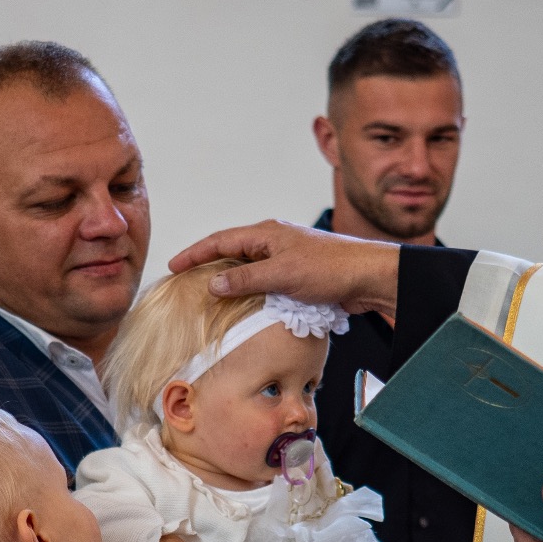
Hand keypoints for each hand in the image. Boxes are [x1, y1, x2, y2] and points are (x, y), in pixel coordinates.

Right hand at [166, 221, 399, 315]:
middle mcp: (274, 242)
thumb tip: (213, 283)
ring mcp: (286, 258)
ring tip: (209, 298)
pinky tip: (245, 307)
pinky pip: (265, 283)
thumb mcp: (282, 274)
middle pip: (232, 253)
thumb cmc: (329, 269)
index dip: (195, 253)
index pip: (220, 241)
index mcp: (266, 234)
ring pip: (249, 270)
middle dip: (208, 266)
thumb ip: (246, 280)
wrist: (369, 277)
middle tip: (186, 282)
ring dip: (231, 282)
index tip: (173, 266)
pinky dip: (251, 293)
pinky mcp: (298, 276)